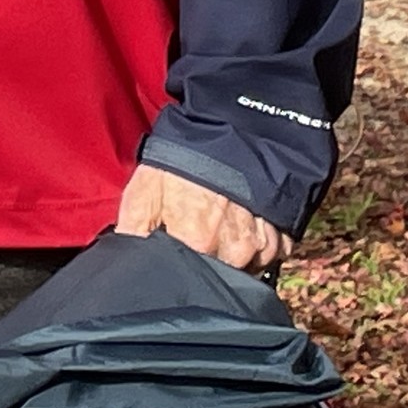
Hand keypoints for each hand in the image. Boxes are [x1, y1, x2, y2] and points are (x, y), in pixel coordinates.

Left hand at [117, 164, 293, 274]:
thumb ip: (131, 233)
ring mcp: (262, 245)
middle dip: (207, 263)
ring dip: (233, 255)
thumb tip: (125, 264)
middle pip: (219, 277)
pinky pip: (270, 256)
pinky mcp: (282, 236)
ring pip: (246, 269)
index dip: (181, 273)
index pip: (190, 282)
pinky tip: (244, 222)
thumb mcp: (143, 190)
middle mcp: (234, 252)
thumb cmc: (182, 160)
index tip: (177, 257)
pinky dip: (258, 246)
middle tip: (197, 236)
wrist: (232, 126)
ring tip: (221, 224)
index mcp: (197, 243)